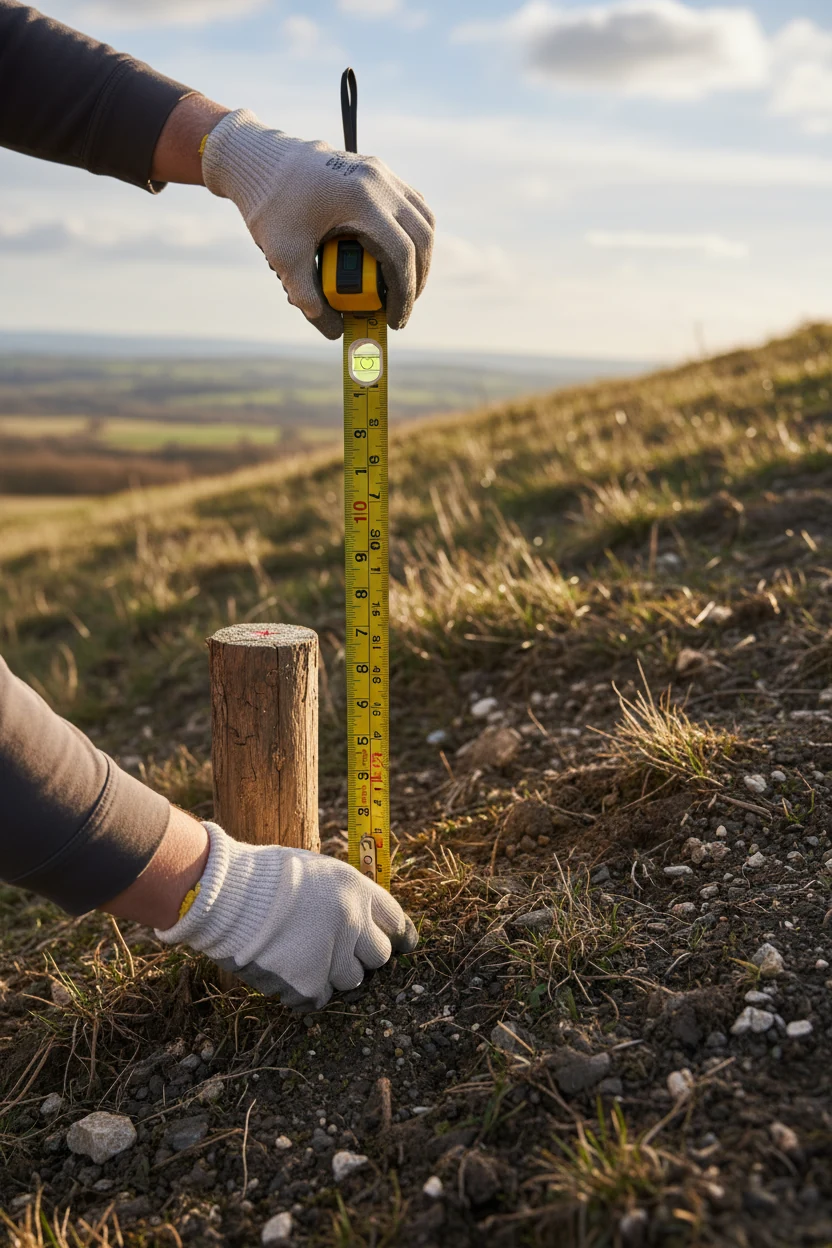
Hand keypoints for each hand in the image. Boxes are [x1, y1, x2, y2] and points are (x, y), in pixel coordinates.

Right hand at [155, 822, 417, 1008]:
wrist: (226, 893)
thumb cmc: (264, 875)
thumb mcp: (315, 868)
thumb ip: (342, 893)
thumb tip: (357, 915)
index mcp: (358, 891)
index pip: (397, 921)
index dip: (400, 935)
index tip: (403, 945)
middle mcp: (354, 924)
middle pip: (379, 956)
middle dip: (361, 955)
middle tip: (336, 950)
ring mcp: (333, 957)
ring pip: (350, 980)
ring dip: (332, 972)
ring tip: (301, 955)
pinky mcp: (308, 984)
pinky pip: (319, 998)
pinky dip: (305, 990)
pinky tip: (286, 972)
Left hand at [201, 109, 434, 339]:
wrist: (256, 159)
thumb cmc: (269, 205)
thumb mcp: (284, 256)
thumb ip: (308, 297)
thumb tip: (334, 331)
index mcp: (360, 199)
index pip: (402, 253)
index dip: (405, 293)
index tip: (395, 320)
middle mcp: (377, 181)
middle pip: (421, 236)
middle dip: (417, 279)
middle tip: (401, 308)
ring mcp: (380, 171)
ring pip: (423, 218)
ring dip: (421, 255)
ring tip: (404, 284)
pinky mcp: (376, 170)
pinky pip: (412, 204)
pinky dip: (413, 233)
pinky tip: (399, 254)